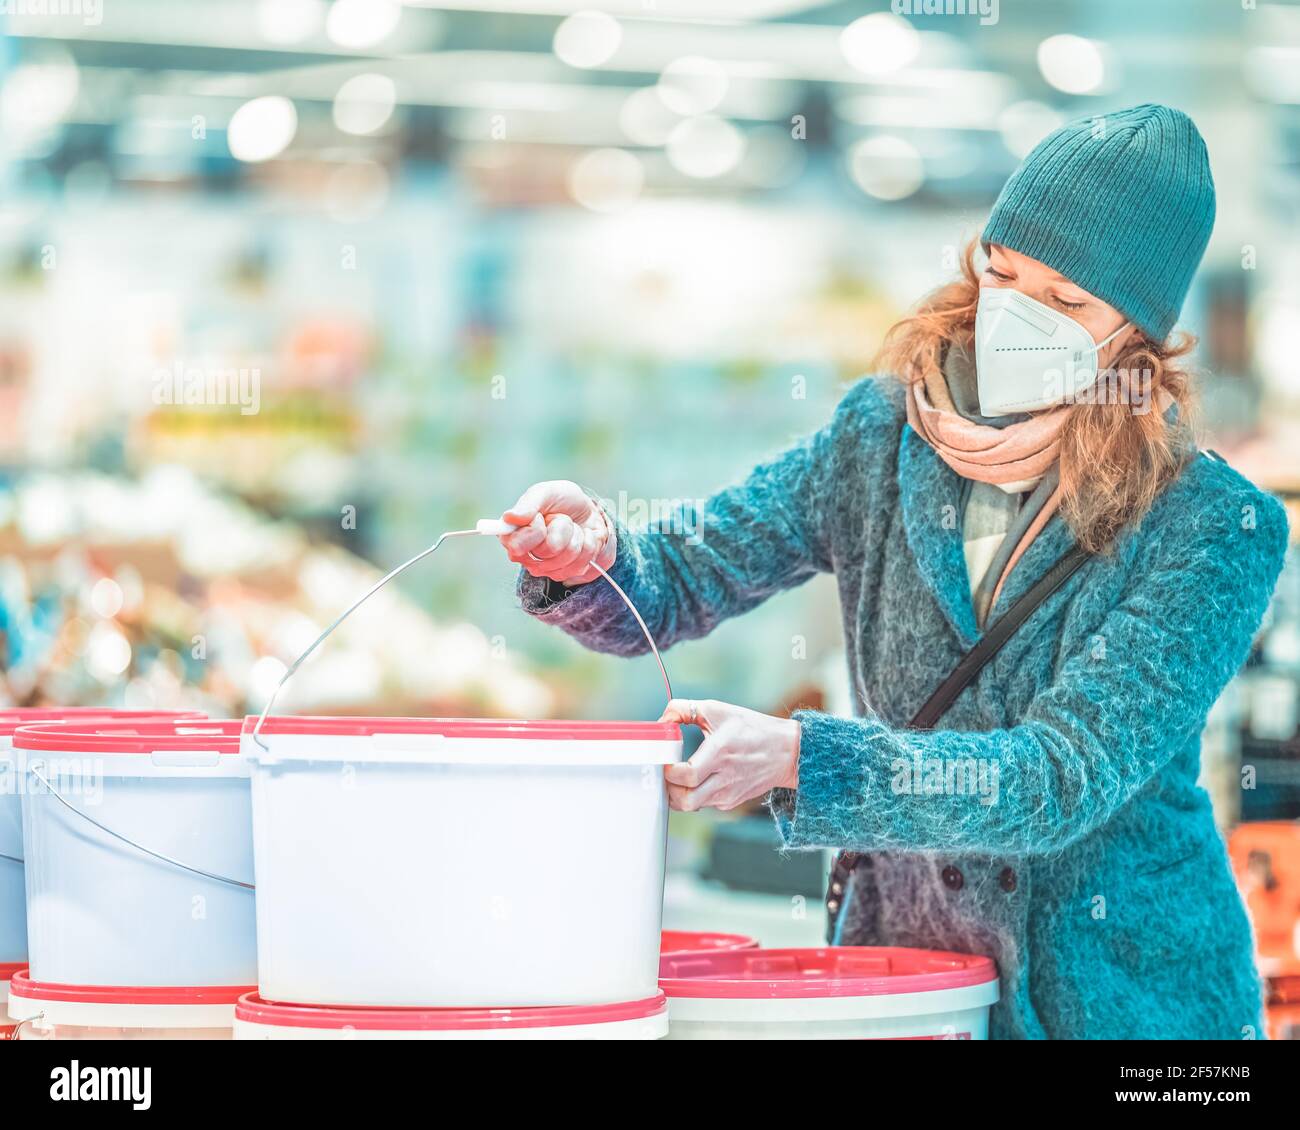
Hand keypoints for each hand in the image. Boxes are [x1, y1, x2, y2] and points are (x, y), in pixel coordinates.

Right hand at [499, 480, 615, 585]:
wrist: (588, 512)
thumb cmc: (562, 501)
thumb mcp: (547, 492)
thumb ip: (529, 503)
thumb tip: (510, 517)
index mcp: (512, 535)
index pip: (517, 545)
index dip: (535, 528)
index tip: (541, 516)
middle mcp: (524, 556)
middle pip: (549, 549)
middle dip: (561, 527)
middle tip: (559, 519)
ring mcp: (545, 568)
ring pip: (568, 554)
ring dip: (576, 534)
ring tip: (571, 527)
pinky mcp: (564, 574)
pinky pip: (583, 561)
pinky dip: (588, 543)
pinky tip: (581, 538)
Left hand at [660, 698, 799, 811]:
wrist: (786, 751)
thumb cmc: (752, 729)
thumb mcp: (717, 710)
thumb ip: (683, 710)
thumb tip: (661, 720)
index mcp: (720, 753)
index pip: (687, 775)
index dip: (669, 771)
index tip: (665, 760)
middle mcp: (724, 778)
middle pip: (686, 800)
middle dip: (669, 790)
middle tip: (666, 773)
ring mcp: (728, 794)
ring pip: (692, 805)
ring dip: (679, 794)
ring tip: (677, 777)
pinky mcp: (731, 802)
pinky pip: (704, 803)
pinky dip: (694, 794)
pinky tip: (696, 779)